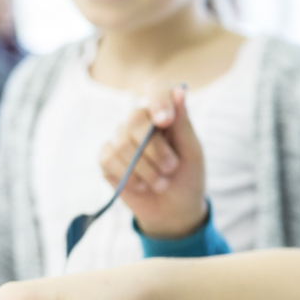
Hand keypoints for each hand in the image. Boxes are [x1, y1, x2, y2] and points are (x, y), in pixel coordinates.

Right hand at [100, 86, 206, 239]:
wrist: (174, 211)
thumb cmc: (187, 178)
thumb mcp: (192, 152)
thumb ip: (183, 123)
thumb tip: (179, 89)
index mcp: (164, 114)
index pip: (155, 88)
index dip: (157, 100)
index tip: (164, 120)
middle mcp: (140, 122)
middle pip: (135, 119)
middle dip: (155, 149)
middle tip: (171, 168)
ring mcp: (121, 139)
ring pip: (122, 143)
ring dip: (145, 169)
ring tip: (161, 183)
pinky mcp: (107, 159)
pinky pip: (108, 159)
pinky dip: (129, 177)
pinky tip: (142, 186)